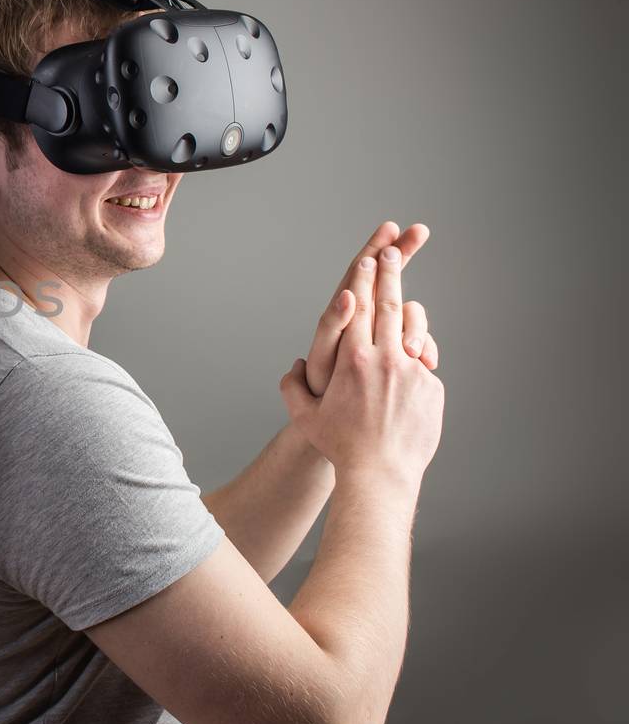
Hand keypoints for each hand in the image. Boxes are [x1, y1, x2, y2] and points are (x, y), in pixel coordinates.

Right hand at [280, 241, 444, 484]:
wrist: (380, 472)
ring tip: (403, 290)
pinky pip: (425, 361)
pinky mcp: (430, 385)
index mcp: (351, 360)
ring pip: (413, 327)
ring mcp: (410, 370)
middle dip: (390, 273)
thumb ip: (293, 389)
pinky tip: (413, 350)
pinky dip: (418, 352)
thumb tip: (294, 367)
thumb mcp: (306, 418)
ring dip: (408, 304)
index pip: (358, 309)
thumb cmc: (340, 446)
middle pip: (389, 305)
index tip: (367, 259)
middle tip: (392, 251)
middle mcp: (383, 359)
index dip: (363, 280)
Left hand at [303, 221, 438, 394]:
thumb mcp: (324, 357)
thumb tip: (347, 293)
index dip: (373, 249)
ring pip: (408, 315)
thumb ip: (334, 324)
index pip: (357, 274)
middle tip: (420, 229)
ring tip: (414, 352)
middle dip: (402, 252)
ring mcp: (383, 337)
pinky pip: (417, 343)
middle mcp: (362, 321)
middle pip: (385, 279)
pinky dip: (425, 347)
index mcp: (341, 315)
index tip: (390, 227)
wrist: (336, 425)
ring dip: (417, 324)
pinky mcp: (399, 356)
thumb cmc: (323, 391)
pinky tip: (427, 362)